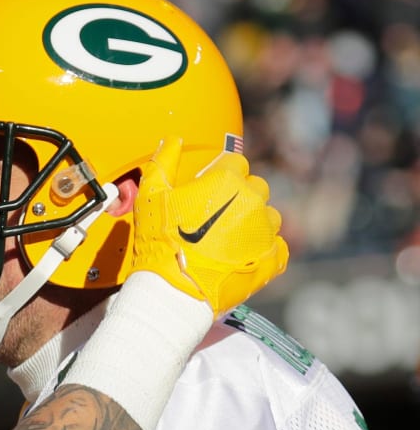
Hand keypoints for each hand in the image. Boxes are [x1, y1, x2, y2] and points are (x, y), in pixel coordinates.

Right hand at [133, 136, 288, 317]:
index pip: (235, 163)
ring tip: (228, 241)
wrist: (172, 289)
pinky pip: (277, 247)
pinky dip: (263, 250)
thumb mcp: (151, 197)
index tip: (207, 191)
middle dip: (239, 198)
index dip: (220, 176)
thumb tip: (173, 140)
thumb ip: (163, 162)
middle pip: (255, 188)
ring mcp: (265, 231)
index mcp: (227, 180)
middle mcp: (253, 200)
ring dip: (253, 224)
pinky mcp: (272, 259)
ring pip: (268, 217)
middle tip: (215, 219)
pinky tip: (242, 257)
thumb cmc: (159, 241)